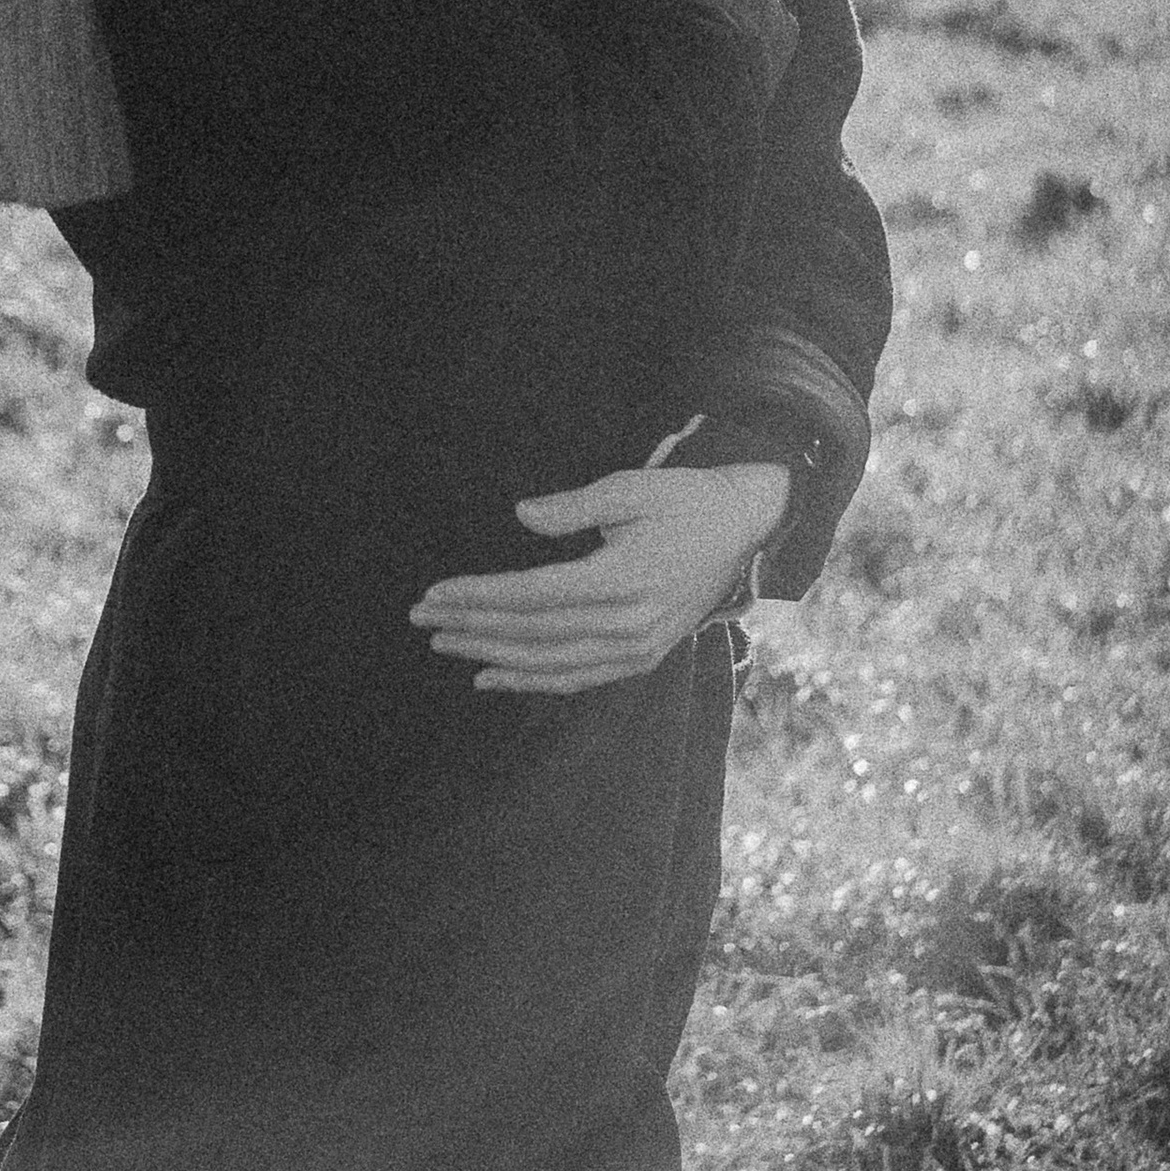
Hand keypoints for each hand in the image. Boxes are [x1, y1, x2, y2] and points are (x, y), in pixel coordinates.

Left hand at [410, 458, 790, 694]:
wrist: (748, 529)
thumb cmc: (687, 500)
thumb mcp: (632, 489)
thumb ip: (574, 508)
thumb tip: (521, 515)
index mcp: (621, 579)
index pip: (532, 595)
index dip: (480, 596)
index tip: (435, 592)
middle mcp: (627, 624)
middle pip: (532, 633)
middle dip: (472, 625)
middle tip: (421, 618)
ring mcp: (637, 648)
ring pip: (550, 663)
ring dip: (492, 655)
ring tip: (446, 644)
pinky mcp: (643, 657)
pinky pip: (579, 678)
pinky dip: (533, 681)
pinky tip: (493, 675)